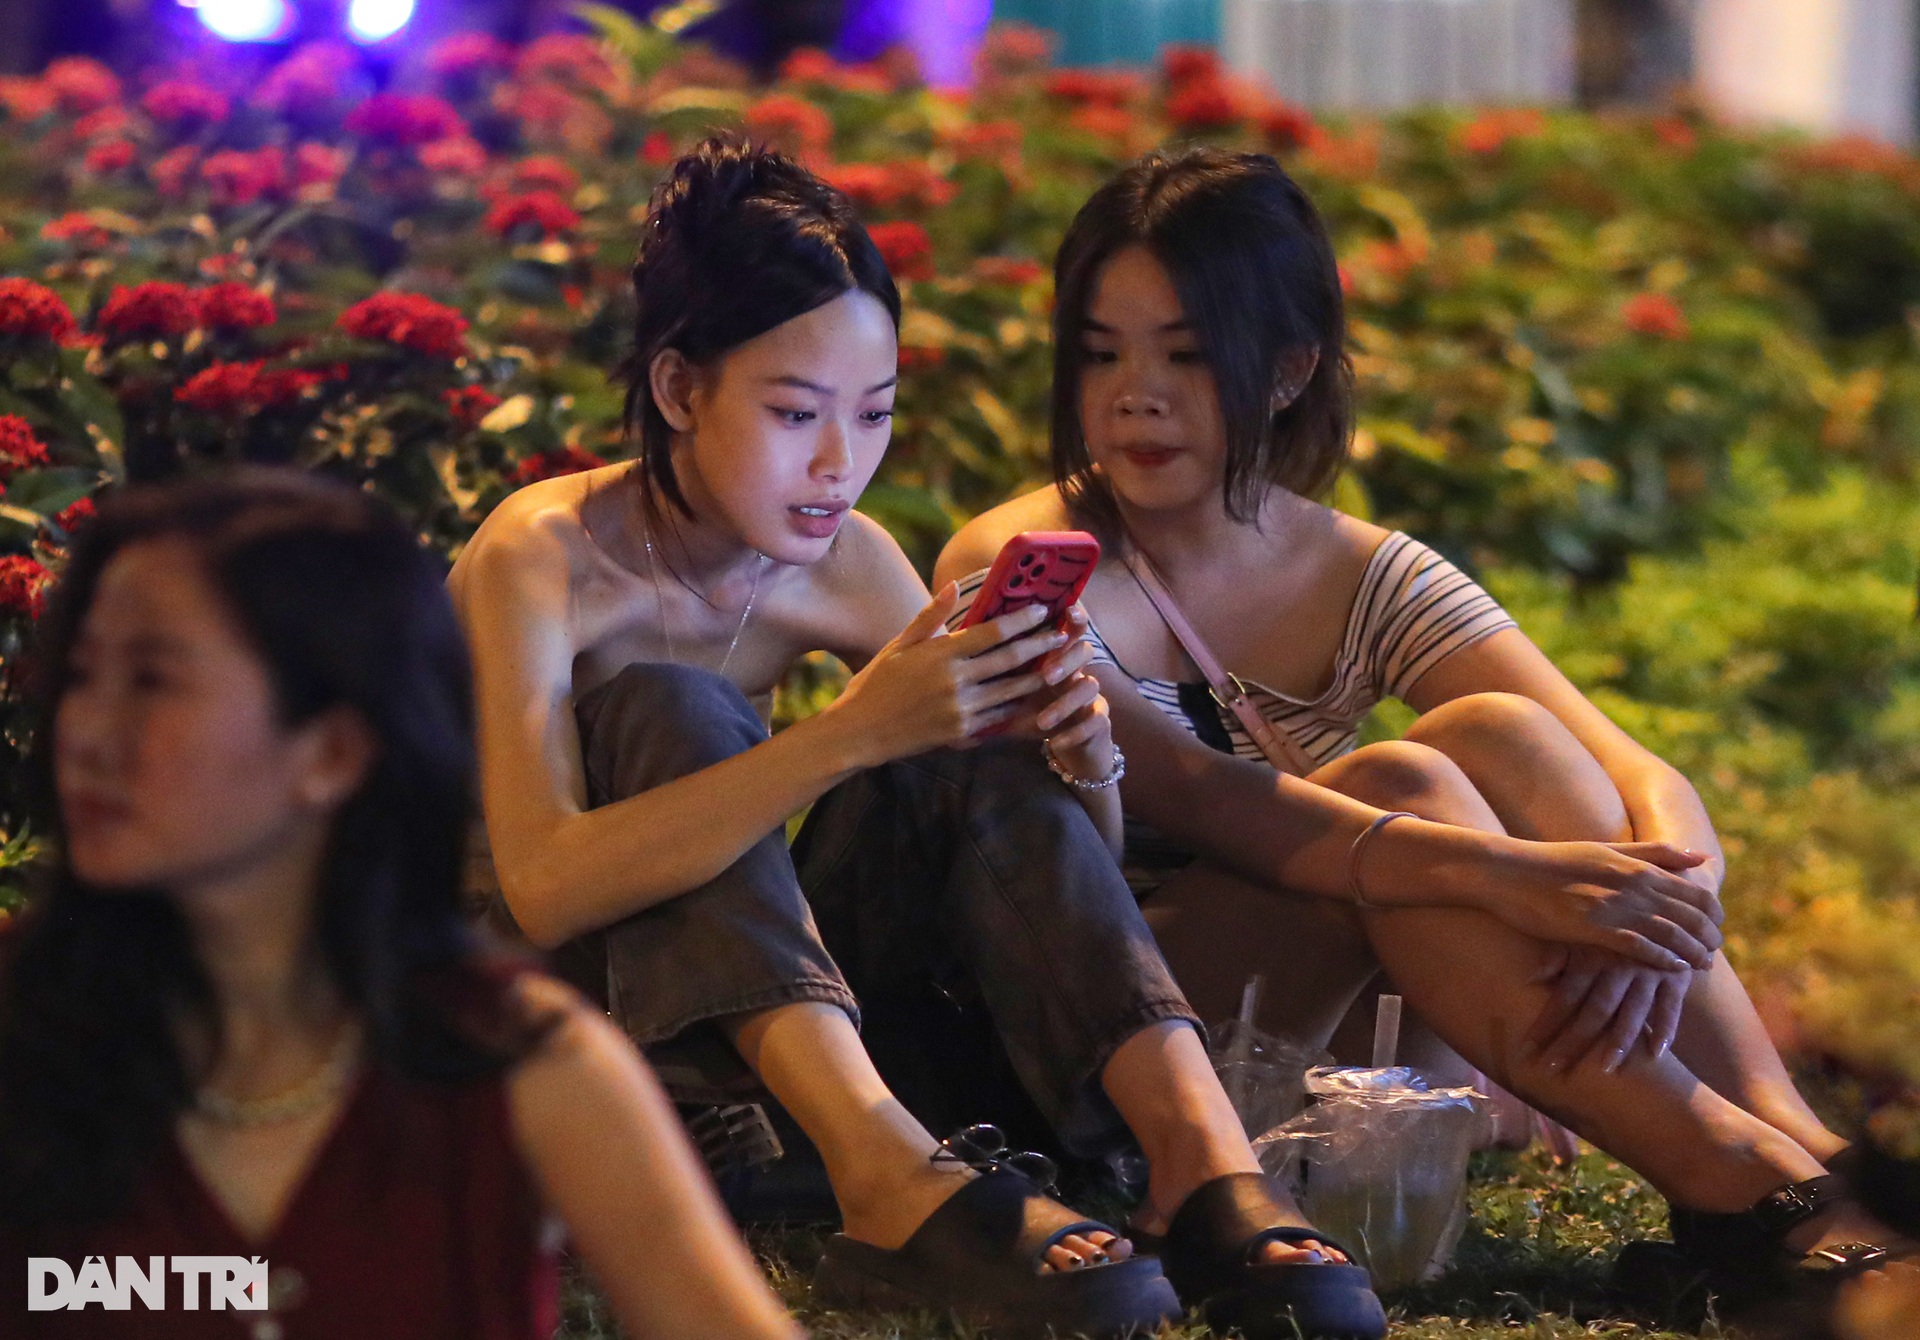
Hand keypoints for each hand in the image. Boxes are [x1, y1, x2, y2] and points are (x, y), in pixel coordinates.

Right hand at [827, 587, 1068, 767]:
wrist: (859, 733)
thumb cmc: (876, 683)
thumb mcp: (899, 644)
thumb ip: (930, 616)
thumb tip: (954, 585)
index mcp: (940, 654)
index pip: (992, 632)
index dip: (1022, 620)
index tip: (1043, 610)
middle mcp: (955, 681)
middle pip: (1009, 659)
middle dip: (1041, 644)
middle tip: (1063, 634)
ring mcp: (961, 710)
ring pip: (1012, 690)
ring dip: (1038, 676)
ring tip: (1059, 664)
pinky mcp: (962, 734)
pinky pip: (999, 717)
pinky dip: (1019, 706)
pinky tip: (1034, 697)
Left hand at [1001, 607, 1116, 780]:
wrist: (1064, 744)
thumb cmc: (1030, 714)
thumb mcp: (1009, 694)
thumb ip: (992, 670)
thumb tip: (963, 648)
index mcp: (1056, 657)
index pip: (1066, 629)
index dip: (1071, 617)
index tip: (1065, 610)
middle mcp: (1077, 670)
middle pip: (1084, 651)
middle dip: (1065, 660)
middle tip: (1046, 676)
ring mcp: (1090, 695)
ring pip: (1090, 687)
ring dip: (1066, 702)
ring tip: (1043, 720)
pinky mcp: (1098, 722)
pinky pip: (1096, 722)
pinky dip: (1076, 732)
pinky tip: (1056, 743)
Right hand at [1482, 839, 1722, 971]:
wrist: (1508, 872)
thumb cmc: (1554, 861)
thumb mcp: (1607, 849)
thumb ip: (1654, 854)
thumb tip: (1700, 857)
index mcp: (1636, 865)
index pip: (1692, 891)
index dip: (1711, 911)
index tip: (1716, 926)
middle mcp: (1632, 884)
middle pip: (1688, 914)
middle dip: (1707, 935)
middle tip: (1715, 952)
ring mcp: (1614, 906)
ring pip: (1671, 932)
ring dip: (1692, 950)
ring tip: (1702, 966)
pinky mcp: (1594, 926)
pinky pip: (1640, 946)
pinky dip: (1663, 958)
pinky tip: (1674, 969)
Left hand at [1524, 944, 1691, 1073]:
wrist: (1664, 913)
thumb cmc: (1614, 932)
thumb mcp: (1584, 935)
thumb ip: (1558, 956)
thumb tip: (1529, 977)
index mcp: (1591, 958)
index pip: (1564, 996)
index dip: (1546, 1024)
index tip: (1527, 1051)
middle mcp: (1617, 967)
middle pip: (1594, 1010)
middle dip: (1572, 1042)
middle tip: (1552, 1070)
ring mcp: (1647, 973)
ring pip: (1632, 1011)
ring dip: (1620, 1041)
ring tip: (1604, 1069)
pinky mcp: (1675, 978)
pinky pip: (1671, 1006)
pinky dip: (1665, 1029)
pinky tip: (1656, 1054)